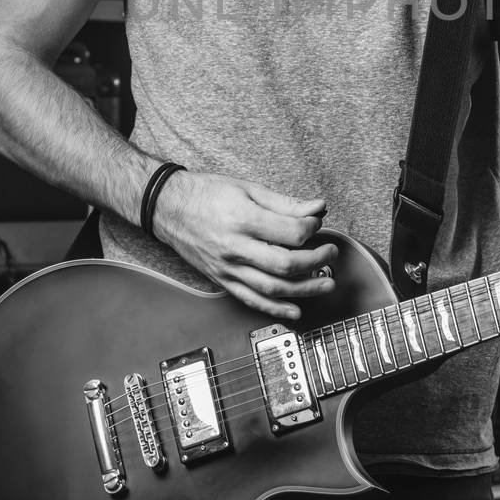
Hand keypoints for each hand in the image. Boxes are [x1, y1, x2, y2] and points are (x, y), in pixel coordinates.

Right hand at [150, 170, 338, 317]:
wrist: (168, 208)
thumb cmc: (206, 193)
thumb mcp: (247, 189)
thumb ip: (284, 203)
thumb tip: (317, 207)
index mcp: (243, 219)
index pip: (290, 232)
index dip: (312, 230)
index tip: (318, 225)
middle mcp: (235, 248)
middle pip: (285, 264)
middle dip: (316, 262)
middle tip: (331, 254)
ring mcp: (228, 268)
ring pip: (272, 288)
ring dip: (305, 289)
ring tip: (326, 283)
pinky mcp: (222, 280)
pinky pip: (251, 300)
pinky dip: (275, 309)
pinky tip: (295, 310)